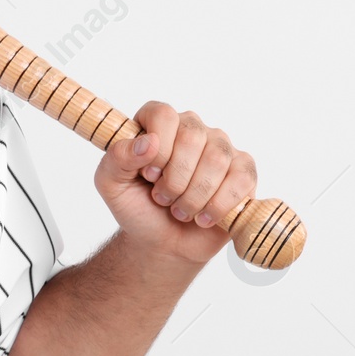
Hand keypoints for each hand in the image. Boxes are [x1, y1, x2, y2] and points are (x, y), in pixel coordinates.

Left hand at [94, 100, 258, 266]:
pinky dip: (219, 205)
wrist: (162, 241)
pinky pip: (241, 179)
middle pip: (192, 136)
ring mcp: (220, 147)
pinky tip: (204, 217)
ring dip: (194, 195)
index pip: (163, 114)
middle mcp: (191, 128)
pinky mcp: (243, 171)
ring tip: (180, 210)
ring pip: (217, 158)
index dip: (157, 147)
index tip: (148, 175)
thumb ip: (117, 157)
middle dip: (174, 178)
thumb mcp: (110, 184)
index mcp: (157, 122)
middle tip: (162, 198)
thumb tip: (148, 142)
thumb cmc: (137, 206)